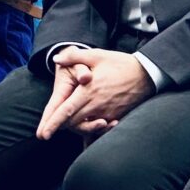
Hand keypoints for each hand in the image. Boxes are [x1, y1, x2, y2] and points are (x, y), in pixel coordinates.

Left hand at [37, 48, 153, 138]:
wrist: (147, 74)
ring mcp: (107, 114)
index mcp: (88, 92)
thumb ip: (74, 57)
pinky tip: (91, 124)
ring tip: (70, 124)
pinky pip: (100, 128)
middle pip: (73, 123)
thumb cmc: (120, 64)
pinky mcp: (116, 117)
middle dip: (62, 126)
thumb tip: (56, 58)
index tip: (43, 134)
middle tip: (51, 127)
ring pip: (86, 127)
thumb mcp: (97, 55)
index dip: (53, 123)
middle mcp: (96, 106)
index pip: (66, 111)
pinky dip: (92, 128)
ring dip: (77, 127)